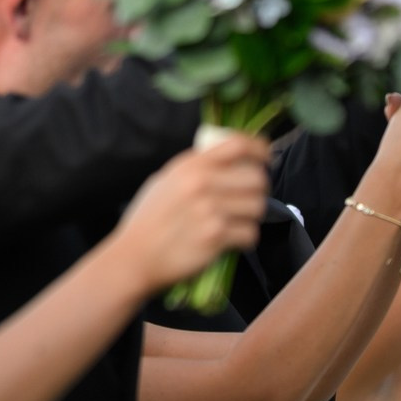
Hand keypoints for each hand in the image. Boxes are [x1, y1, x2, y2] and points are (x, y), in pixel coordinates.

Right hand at [115, 134, 269, 289]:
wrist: (134, 256)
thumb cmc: (149, 219)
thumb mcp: (166, 180)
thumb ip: (196, 168)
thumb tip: (229, 160)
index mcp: (190, 165)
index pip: (238, 144)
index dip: (260, 149)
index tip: (266, 159)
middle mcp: (202, 183)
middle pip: (257, 178)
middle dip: (259, 190)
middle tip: (249, 199)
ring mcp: (210, 210)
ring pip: (258, 206)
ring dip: (252, 216)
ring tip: (237, 221)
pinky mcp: (216, 236)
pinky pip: (250, 233)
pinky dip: (245, 239)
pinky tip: (231, 240)